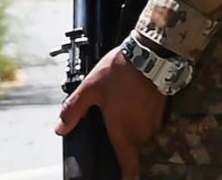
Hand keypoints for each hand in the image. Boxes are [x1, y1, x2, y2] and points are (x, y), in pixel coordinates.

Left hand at [55, 45, 167, 179]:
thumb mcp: (90, 89)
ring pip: (142, 139)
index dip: (125, 176)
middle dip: (124, 150)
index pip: (129, 167)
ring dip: (132, 134)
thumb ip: (74, 110)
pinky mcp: (161, 113)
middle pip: (134, 153)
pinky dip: (139, 123)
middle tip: (110, 137)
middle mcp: (143, 134)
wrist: (151, 53)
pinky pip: (149, 126)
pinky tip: (129, 108)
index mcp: (124, 133)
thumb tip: (60, 129)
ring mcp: (155, 124)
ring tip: (119, 118)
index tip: (119, 178)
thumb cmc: (120, 72)